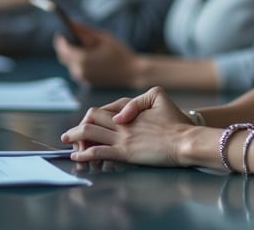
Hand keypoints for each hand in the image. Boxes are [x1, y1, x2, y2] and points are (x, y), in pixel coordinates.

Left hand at [53, 23, 140, 87]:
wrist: (132, 73)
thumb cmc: (120, 53)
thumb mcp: (104, 37)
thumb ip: (86, 31)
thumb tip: (72, 23)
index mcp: (82, 59)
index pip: (63, 48)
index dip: (61, 39)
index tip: (62, 32)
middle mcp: (79, 70)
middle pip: (63, 57)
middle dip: (65, 47)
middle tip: (69, 37)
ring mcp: (83, 78)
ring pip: (70, 64)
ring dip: (73, 55)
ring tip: (84, 47)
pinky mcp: (87, 82)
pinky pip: (78, 69)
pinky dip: (80, 62)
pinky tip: (91, 57)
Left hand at [61, 87, 191, 166]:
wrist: (185, 141)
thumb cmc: (175, 121)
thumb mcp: (158, 96)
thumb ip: (137, 99)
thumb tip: (119, 115)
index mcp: (128, 110)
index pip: (102, 110)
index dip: (91, 117)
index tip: (87, 125)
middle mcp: (122, 123)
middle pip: (90, 119)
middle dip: (78, 127)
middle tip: (72, 136)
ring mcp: (122, 138)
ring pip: (89, 135)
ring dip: (76, 139)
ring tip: (69, 145)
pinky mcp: (125, 154)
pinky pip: (98, 152)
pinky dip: (84, 154)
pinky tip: (77, 157)